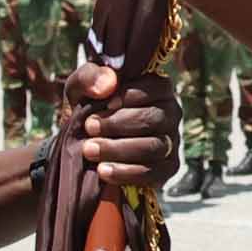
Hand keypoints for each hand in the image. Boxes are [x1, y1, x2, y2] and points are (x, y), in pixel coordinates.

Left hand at [59, 65, 174, 190]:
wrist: (82, 147)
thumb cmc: (88, 111)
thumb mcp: (80, 90)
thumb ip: (89, 77)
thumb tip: (108, 84)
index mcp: (156, 88)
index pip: (155, 88)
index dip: (131, 95)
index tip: (106, 103)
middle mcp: (170, 114)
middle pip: (154, 119)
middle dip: (118, 124)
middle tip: (89, 128)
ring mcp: (171, 142)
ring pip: (154, 147)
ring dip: (118, 149)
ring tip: (89, 150)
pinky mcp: (167, 168)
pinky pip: (154, 173)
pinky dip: (127, 173)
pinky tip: (103, 171)